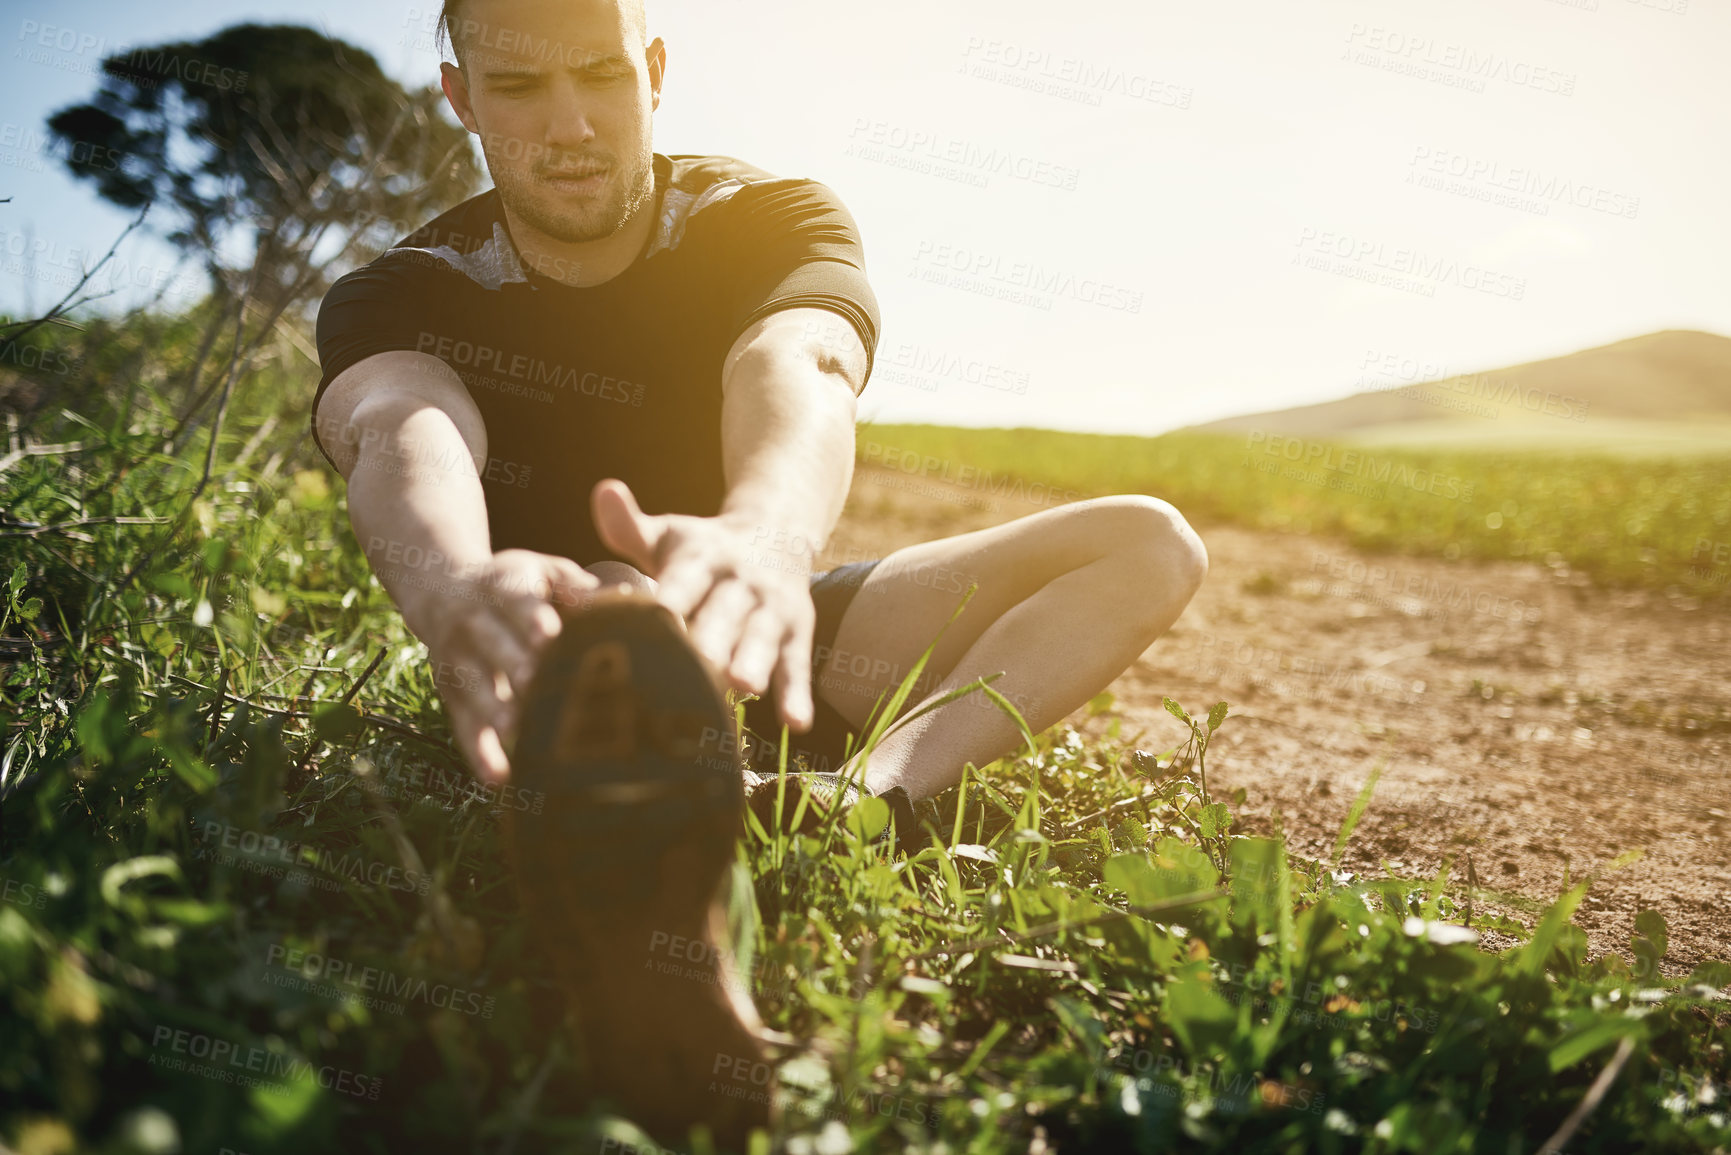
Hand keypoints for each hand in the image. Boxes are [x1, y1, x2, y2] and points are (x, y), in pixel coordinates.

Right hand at [410, 549, 599, 782]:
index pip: (516, 600)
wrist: (444, 593)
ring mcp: (459, 661)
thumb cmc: (517, 586)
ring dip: (494, 710)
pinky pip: (464, 727)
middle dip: (511, 663)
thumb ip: (577, 586)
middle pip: (491, 644)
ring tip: (516, 730)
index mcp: (502, 587)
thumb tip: (620, 599)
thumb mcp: (543, 572)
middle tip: (533, 682)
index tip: (547, 634)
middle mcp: (473, 623)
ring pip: (474, 687)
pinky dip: (480, 753)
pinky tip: (500, 778)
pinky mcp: (452, 695)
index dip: (530, 618)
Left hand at [591, 478, 817, 731]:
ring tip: (743, 688)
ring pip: (763, 640)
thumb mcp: (669, 533)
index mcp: (703, 558)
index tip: (650, 620)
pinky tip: (796, 725)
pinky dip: (797, 696)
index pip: (684, 581)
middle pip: (724, 614)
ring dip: (754, 663)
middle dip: (709, 641)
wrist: (776, 533)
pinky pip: (798, 667)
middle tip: (691, 668)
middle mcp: (741, 583)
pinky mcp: (798, 635)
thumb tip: (603, 489)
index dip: (668, 600)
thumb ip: (629, 525)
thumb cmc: (701, 549)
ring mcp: (772, 610)